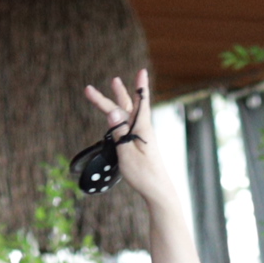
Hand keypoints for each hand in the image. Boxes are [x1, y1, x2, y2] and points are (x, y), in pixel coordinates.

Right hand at [78, 72, 180, 204]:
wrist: (157, 191)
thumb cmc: (143, 174)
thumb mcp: (127, 152)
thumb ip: (119, 131)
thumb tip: (112, 111)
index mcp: (142, 128)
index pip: (140, 102)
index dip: (140, 86)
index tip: (142, 71)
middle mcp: (143, 129)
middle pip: (128, 106)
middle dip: (116, 94)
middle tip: (106, 82)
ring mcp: (141, 137)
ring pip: (128, 114)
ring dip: (120, 99)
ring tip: (115, 86)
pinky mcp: (140, 145)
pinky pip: (128, 125)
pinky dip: (121, 116)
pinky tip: (118, 116)